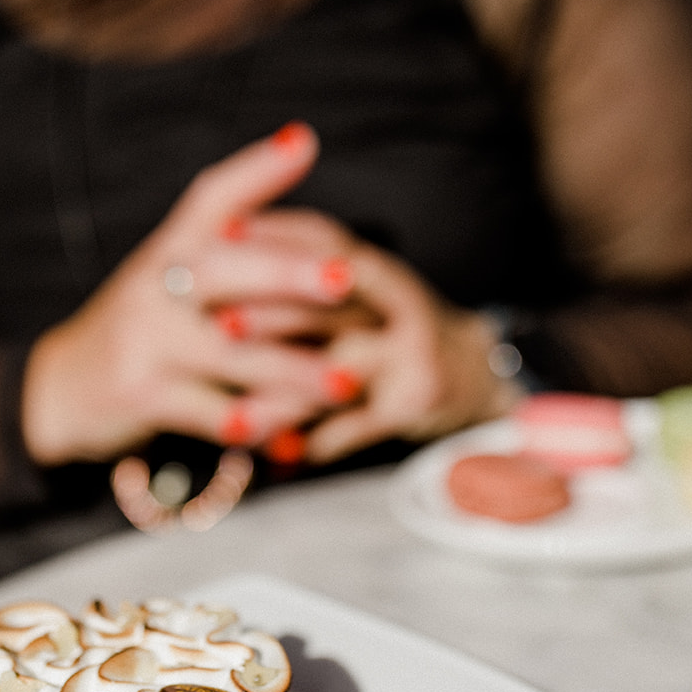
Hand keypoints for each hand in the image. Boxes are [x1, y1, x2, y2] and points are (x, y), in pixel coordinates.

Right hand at [21, 123, 362, 464]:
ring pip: (231, 353)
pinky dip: (256, 424)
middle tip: (348, 278)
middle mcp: (155, 285)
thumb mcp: (172, 269)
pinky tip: (293, 431)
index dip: (255, 169)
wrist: (61, 388)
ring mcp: (147, 341)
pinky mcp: (143, 396)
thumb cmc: (143, 325)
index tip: (303, 142)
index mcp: (170, 247)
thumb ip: (232, 233)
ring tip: (348, 383)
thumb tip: (301, 150)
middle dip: (290, 274)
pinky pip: (210, 413)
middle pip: (224, 269)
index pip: (210, 196)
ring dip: (294, 371)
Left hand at [219, 207, 522, 463]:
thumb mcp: (361, 289)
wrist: (476, 372)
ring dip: (290, 391)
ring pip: (342, 369)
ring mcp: (412, 351)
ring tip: (239, 411)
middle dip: (272, 313)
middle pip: (331, 302)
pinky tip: (281, 455)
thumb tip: (214, 242)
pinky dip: (319, 442)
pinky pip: (360, 425)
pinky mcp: (418, 398)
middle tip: (216, 324)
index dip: (271, 237)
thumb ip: (304, 271)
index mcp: (376, 268)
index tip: (214, 241)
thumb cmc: (392, 329)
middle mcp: (399, 302)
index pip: (323, 239)